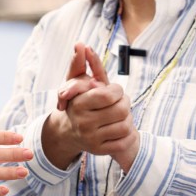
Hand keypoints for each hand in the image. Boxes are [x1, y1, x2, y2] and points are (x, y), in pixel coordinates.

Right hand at [43, 45, 138, 171]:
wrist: (68, 131)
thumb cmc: (77, 101)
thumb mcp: (75, 81)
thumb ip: (79, 63)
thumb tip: (80, 44)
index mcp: (79, 104)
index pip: (107, 95)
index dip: (116, 90)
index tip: (114, 90)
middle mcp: (84, 123)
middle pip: (121, 110)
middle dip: (125, 103)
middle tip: (122, 101)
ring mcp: (92, 139)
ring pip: (125, 126)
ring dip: (128, 118)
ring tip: (121, 114)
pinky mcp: (100, 151)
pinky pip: (124, 142)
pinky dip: (128, 134)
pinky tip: (122, 127)